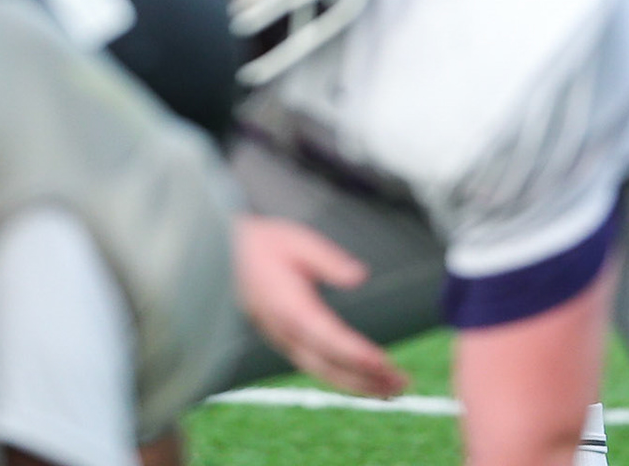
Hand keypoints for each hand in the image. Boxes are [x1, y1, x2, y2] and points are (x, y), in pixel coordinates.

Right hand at [233, 216, 408, 399]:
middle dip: (367, 379)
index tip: (384, 362)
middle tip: (403, 384)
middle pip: (330, 367)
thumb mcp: (296, 240)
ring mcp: (284, 341)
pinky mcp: (286, 341)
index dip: (357, 354)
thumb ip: (328, 259)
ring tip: (393, 388)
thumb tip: (360, 276)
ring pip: (324, 372)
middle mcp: (286, 332)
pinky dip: (343, 377)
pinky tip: (364, 378)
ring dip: (359, 384)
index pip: (329, 338)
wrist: (224, 254)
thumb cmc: (263, 244)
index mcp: (289, 307)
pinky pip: (317, 366)